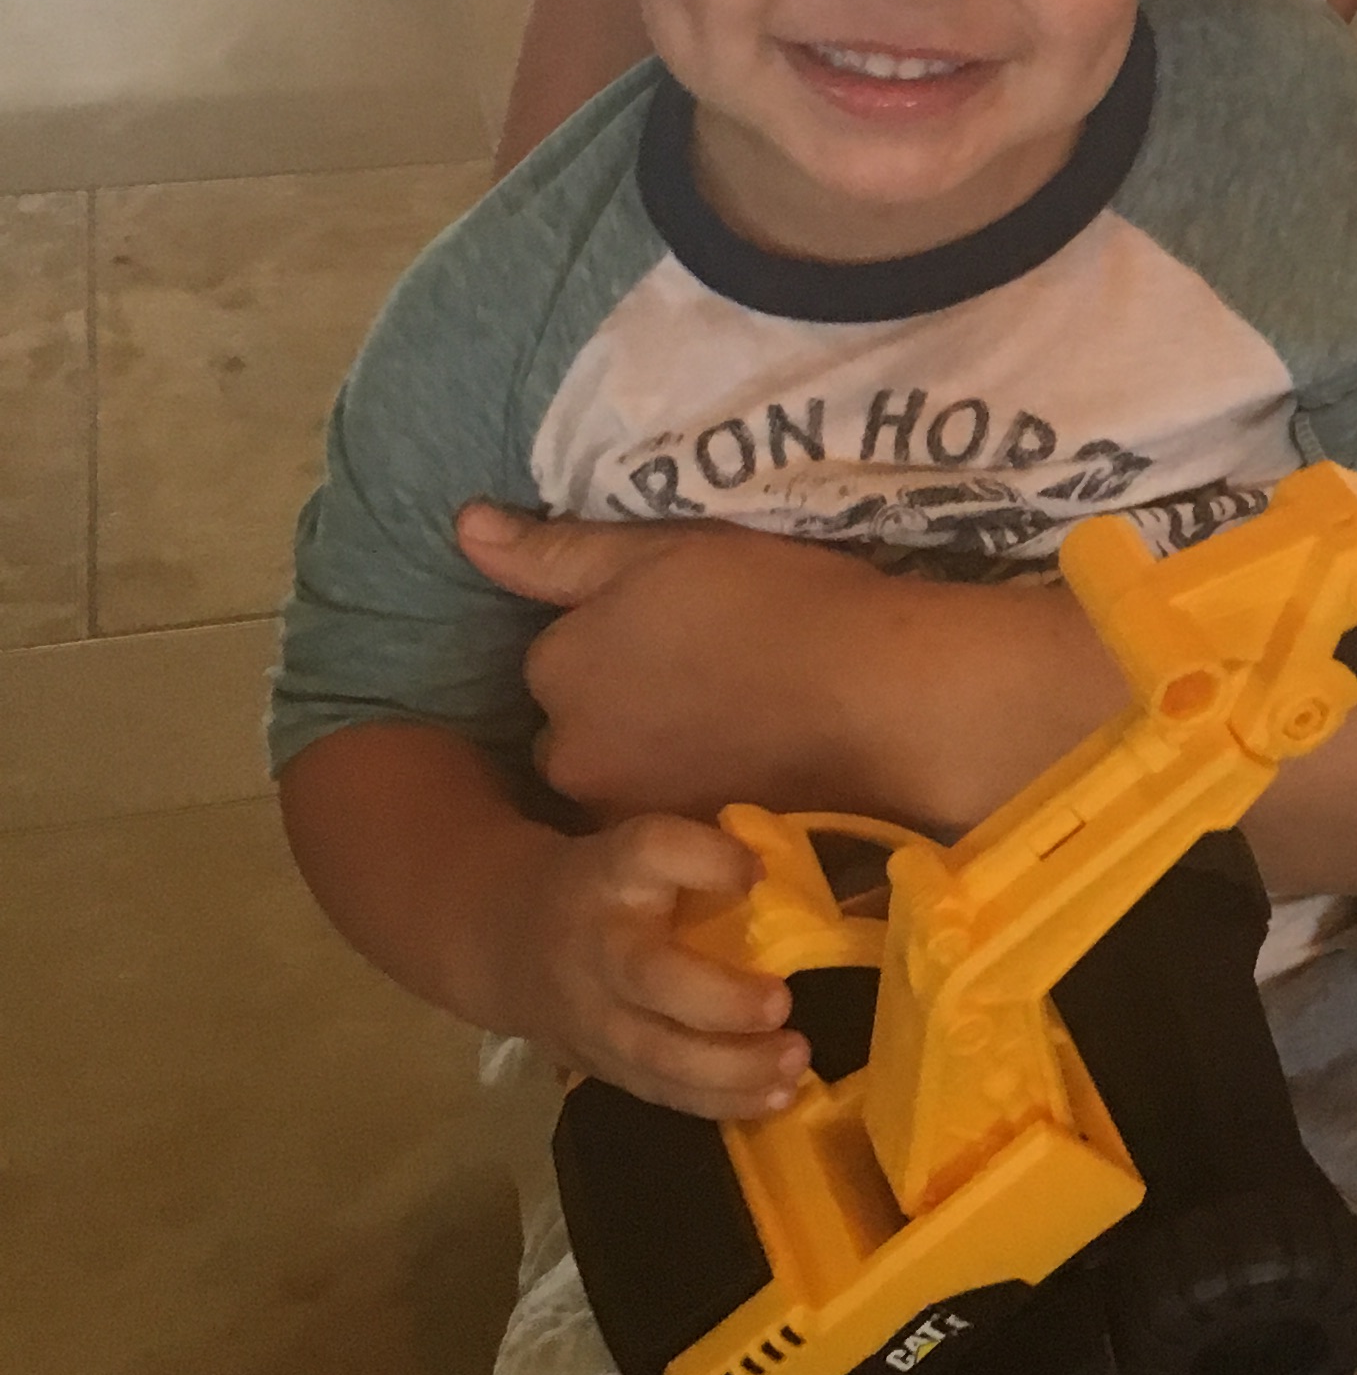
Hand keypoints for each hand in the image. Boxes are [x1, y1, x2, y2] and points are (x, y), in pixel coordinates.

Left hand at [457, 503, 928, 818]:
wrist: (875, 694)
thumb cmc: (772, 602)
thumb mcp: (662, 550)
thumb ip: (556, 551)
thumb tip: (463, 526)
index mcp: (556, 667)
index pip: (557, 656)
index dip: (613, 640)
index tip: (675, 626)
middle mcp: (568, 751)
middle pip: (578, 729)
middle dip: (619, 710)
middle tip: (703, 676)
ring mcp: (624, 810)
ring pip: (620, 777)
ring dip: (651, 757)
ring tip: (730, 721)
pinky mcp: (679, 848)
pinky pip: (665, 817)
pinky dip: (690, 795)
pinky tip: (745, 765)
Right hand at [501, 809, 805, 1119]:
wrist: (512, 942)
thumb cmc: (609, 888)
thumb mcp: (644, 851)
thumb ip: (702, 855)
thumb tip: (775, 878)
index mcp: (612, 872)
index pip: (650, 850)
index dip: (705, 859)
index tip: (756, 873)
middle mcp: (598, 946)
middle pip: (652, 978)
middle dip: (721, 1000)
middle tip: (783, 1003)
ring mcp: (595, 1017)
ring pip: (658, 1054)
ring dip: (733, 1068)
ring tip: (796, 1062)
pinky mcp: (604, 1066)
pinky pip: (662, 1091)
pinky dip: (722, 1101)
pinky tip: (778, 1097)